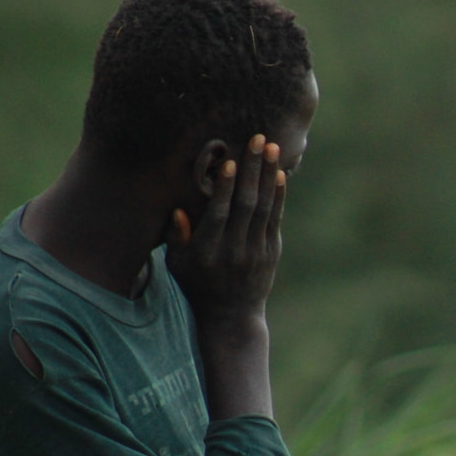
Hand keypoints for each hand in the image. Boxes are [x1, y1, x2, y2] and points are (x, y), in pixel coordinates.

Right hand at [165, 133, 285, 325]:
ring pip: (264, 208)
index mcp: (206, 252)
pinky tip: (279, 174)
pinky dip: (278, 196)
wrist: (232, 316)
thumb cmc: (196, 284)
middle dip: (251, 170)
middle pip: (245, 204)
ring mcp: (256, 252)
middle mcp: (233, 251)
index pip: (218, 214)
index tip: (229, 162)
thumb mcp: (177, 265)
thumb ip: (176, 237)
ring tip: (271, 147)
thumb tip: (178, 209)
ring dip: (268, 175)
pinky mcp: (271, 252)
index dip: (224, 188)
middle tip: (256, 139)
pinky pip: (275, 219)